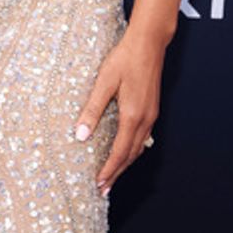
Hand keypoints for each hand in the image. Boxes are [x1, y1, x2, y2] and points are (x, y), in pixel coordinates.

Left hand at [74, 30, 162, 195]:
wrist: (149, 43)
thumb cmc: (125, 59)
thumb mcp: (104, 83)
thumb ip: (92, 110)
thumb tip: (80, 135)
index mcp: (133, 115)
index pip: (120, 152)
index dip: (109, 170)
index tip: (99, 184)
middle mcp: (145, 118)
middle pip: (131, 155)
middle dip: (117, 173)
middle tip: (104, 189)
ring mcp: (151, 114)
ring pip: (138, 147)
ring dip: (125, 164)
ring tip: (113, 176)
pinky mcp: (152, 108)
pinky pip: (143, 137)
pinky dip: (133, 150)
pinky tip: (126, 152)